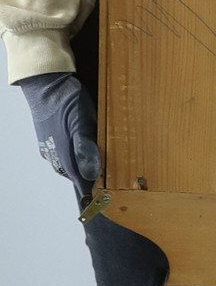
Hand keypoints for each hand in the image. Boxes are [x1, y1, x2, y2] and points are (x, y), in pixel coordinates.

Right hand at [19, 72, 101, 198]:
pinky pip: (60, 151)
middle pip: (73, 174)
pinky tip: (77, 142)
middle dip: (86, 177)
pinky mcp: (46, 137)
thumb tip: (92, 174)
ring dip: (78, 163)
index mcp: (65, 155)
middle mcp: (54, 155)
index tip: (98, 201)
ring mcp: (49, 146)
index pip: (80, 181)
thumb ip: (87, 148)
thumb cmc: (66, 100)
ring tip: (91, 161)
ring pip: (66, 162)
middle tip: (101, 178)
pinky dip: (70, 152)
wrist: (44, 84)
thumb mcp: (84, 121)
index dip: (90, 191)